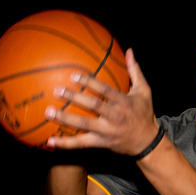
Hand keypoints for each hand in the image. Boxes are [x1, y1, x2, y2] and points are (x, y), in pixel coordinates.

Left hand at [44, 48, 159, 154]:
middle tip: (56, 90)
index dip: (90, 83)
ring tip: (48, 112)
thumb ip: (134, 71)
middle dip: (74, 98)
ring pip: (84, 125)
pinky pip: (81, 143)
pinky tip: (50, 141)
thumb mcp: (144, 91)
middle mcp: (115, 117)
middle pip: (92, 106)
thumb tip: (129, 50)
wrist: (147, 142)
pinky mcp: (101, 143)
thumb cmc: (144, 113)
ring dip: (65, 119)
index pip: (105, 90)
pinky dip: (66, 144)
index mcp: (124, 102)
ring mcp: (107, 131)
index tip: (73, 75)